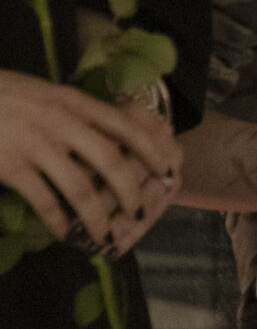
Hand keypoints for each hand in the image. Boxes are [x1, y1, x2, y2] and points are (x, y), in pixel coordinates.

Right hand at [0, 68, 182, 250]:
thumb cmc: (6, 95)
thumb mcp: (49, 94)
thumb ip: (78, 111)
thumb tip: (113, 131)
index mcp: (75, 102)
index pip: (126, 126)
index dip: (151, 150)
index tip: (168, 168)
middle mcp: (63, 124)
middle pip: (111, 162)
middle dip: (131, 191)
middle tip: (138, 213)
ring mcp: (38, 147)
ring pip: (81, 188)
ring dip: (97, 216)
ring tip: (105, 234)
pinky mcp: (13, 168)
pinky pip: (44, 200)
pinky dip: (58, 220)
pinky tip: (64, 233)